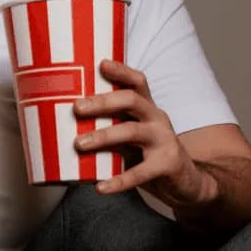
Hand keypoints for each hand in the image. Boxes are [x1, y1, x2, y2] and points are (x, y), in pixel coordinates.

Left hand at [72, 58, 218, 210]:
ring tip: (79, 144)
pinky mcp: (168, 165)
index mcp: (147, 108)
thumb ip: (108, 125)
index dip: (121, 71)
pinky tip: (100, 187)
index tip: (100, 63)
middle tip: (76, 108)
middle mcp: (157, 118)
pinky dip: (119, 181)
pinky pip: (140, 173)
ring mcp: (165, 141)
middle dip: (102, 102)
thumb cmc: (148, 153)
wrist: (187, 182)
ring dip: (104, 136)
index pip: (137, 82)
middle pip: (131, 100)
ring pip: (133, 132)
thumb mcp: (131, 134)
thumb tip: (62, 121)